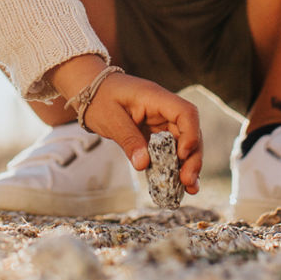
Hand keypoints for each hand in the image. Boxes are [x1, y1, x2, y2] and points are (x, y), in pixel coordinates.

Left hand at [81, 74, 203, 194]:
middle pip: (189, 132)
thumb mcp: (110, 119)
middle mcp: (163, 110)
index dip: (190, 134)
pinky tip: (177, 183)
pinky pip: (168, 150)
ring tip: (189, 188)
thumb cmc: (99, 97)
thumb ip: (129, 140)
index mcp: (155, 98)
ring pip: (183, 143)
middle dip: (192, 157)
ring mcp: (160, 122)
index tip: (182, 155)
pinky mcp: (154, 134)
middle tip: (188, 181)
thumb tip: (143, 164)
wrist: (88, 91)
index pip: (185, 112)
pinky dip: (173, 166)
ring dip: (187, 165)